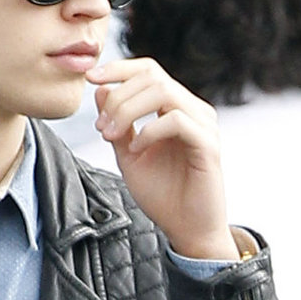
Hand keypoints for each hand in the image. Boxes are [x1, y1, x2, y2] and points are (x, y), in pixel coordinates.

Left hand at [86, 58, 238, 259]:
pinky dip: (149, 131)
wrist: (187, 230)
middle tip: (101, 126)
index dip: (119, 69)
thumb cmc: (164, 196)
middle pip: (153, 77)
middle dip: (119, 96)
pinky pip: (176, 120)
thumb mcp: (128, 155)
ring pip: (163, 92)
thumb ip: (117, 123)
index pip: (149, 71)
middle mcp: (194, 111)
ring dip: (129, 109)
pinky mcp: (209, 145)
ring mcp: (204, 126)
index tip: (91, 79)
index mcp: (177, 109)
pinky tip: (137, 148)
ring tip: (112, 135)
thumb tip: (100, 89)